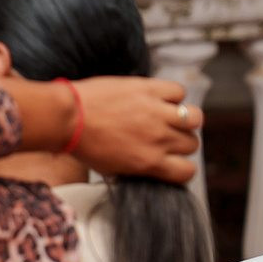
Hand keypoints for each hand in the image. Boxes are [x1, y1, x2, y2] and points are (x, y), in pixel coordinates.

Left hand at [72, 76, 201, 183]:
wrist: (67, 117)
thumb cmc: (83, 144)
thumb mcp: (112, 169)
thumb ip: (138, 168)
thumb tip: (151, 166)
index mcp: (150, 162)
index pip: (188, 172)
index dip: (181, 166)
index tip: (172, 160)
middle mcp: (159, 139)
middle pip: (191, 144)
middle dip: (180, 142)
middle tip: (164, 136)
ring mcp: (156, 113)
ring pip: (195, 118)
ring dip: (185, 118)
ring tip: (170, 116)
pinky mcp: (149, 90)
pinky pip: (178, 91)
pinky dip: (173, 94)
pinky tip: (159, 98)